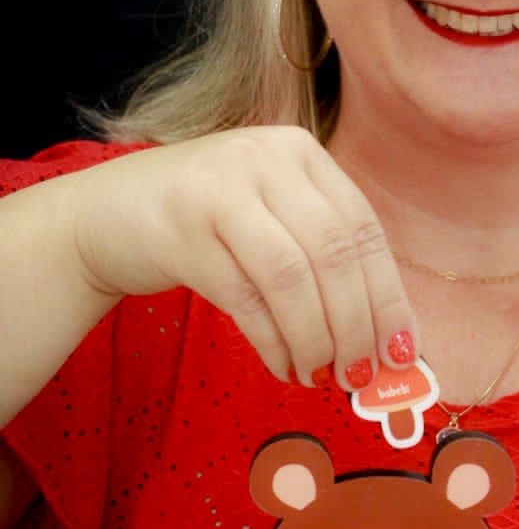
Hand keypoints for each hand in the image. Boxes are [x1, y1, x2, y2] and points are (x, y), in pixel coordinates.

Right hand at [68, 127, 414, 388]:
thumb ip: (323, 258)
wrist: (104, 214)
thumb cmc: (206, 224)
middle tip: (363, 377)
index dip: (388, 295)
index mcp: (299, 150)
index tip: (404, 352)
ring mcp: (218, 188)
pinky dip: (274, 342)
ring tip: (321, 377)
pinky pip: (246, 298)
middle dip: (356, 326)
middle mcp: (263, 158)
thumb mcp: (271, 216)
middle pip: (333, 253)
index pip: (362, 228)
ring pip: (292, 278)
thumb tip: (389, 340)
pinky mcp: (180, 230)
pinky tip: (285, 368)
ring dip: (316, 339)